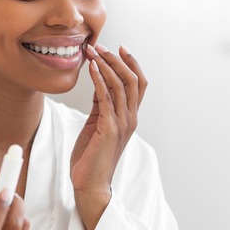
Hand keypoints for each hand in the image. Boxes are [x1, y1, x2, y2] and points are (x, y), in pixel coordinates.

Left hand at [70, 43, 146, 229]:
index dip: (132, 63)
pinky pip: (106, 98)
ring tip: (93, 50)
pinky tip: (91, 67)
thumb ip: (102, 103)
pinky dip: (99, 79)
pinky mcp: (109, 130)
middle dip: (118, 59)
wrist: (89, 185)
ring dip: (106, 65)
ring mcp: (122, 124)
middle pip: (133, 80)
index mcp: (130, 117)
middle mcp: (131, 118)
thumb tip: (99, 79)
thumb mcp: (97, 123)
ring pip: (121, 86)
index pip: (139, 83)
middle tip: (101, 44)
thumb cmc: (91, 157)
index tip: (119, 47)